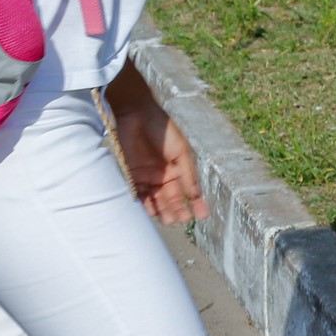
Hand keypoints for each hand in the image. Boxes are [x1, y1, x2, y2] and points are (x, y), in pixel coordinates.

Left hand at [105, 81, 209, 224]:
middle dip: (177, 210)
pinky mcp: (133, 175)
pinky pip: (139, 194)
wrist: (137, 115)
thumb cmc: (164, 130)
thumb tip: (196, 196)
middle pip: (172, 198)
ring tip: (169, 220)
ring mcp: (148, 176)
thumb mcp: (181, 152)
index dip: (196, 203)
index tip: (202, 216)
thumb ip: (187, 174)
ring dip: (163, 211)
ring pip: (157, 200)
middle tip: (181, 220)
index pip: (188, 190)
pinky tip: (152, 213)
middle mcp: (164, 175)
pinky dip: (146, 204)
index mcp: (178, 168)